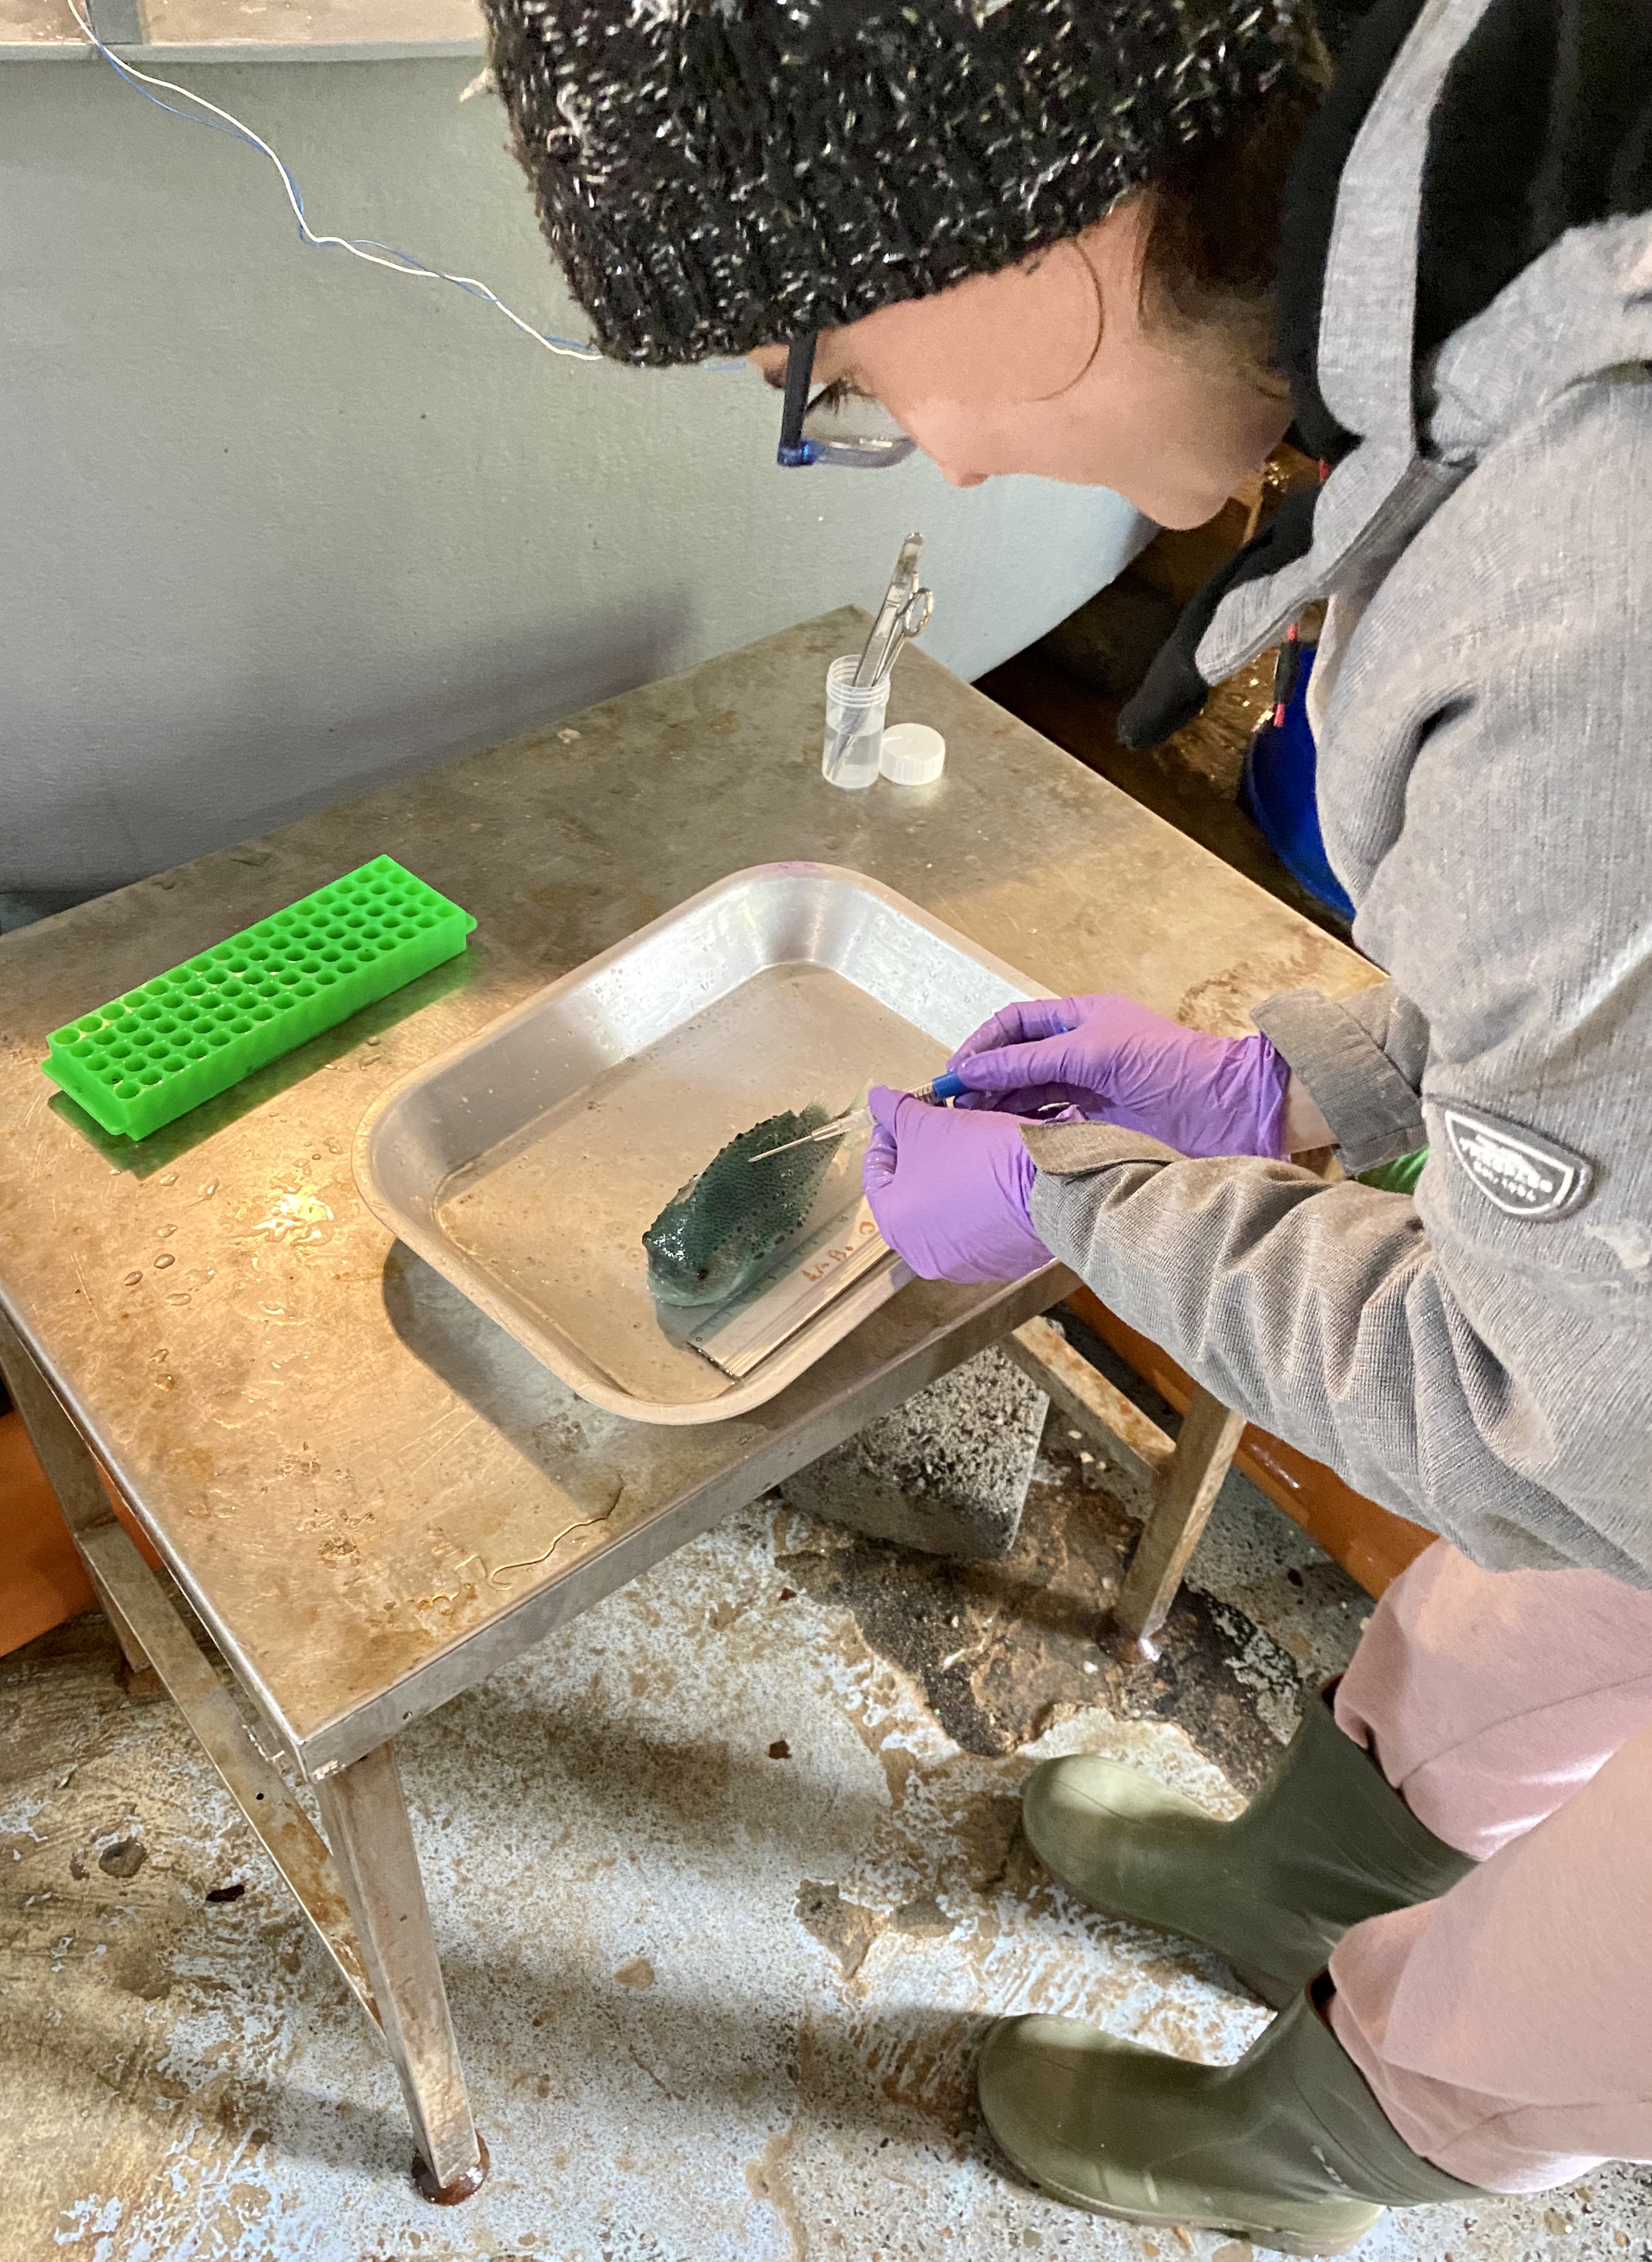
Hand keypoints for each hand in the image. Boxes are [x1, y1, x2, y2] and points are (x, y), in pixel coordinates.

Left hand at [861, 1087, 1050, 1282]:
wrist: (1050, 1187)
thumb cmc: (978, 1157)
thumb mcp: (927, 1124)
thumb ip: (895, 1112)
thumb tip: (877, 1100)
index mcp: (894, 1224)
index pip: (875, 1173)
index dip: (887, 1135)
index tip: (901, 1113)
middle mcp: (922, 1254)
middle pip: (911, 1194)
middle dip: (920, 1154)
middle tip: (936, 1124)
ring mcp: (963, 1265)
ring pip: (946, 1210)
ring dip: (951, 1177)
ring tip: (969, 1145)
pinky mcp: (1000, 1264)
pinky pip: (980, 1225)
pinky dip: (981, 1200)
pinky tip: (995, 1174)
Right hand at [947, 994, 1289, 1159]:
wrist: (1229, 1111)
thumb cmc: (1169, 1067)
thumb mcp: (1092, 1053)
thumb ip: (1029, 1062)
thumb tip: (971, 1069)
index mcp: (1081, 1019)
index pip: (1015, 1025)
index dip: (980, 1046)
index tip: (951, 1076)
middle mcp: (1081, 1052)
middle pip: (1017, 1063)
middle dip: (983, 1082)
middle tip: (953, 1111)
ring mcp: (1090, 1091)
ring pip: (1030, 1097)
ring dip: (1001, 1110)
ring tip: (973, 1131)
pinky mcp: (1100, 1127)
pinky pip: (1052, 1126)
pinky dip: (1027, 1133)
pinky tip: (1008, 1143)